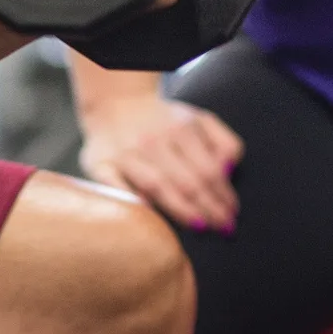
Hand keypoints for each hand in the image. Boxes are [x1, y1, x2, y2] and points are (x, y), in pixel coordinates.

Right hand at [79, 94, 243, 233]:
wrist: (114, 105)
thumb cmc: (162, 120)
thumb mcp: (199, 118)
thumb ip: (223, 141)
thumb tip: (229, 170)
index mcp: (180, 128)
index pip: (208, 169)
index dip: (223, 195)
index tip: (231, 214)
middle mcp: (153, 140)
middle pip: (187, 181)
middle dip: (209, 209)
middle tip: (223, 228)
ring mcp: (126, 153)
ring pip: (158, 186)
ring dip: (182, 210)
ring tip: (200, 226)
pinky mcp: (101, 165)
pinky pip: (117, 187)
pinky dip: (134, 200)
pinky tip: (151, 215)